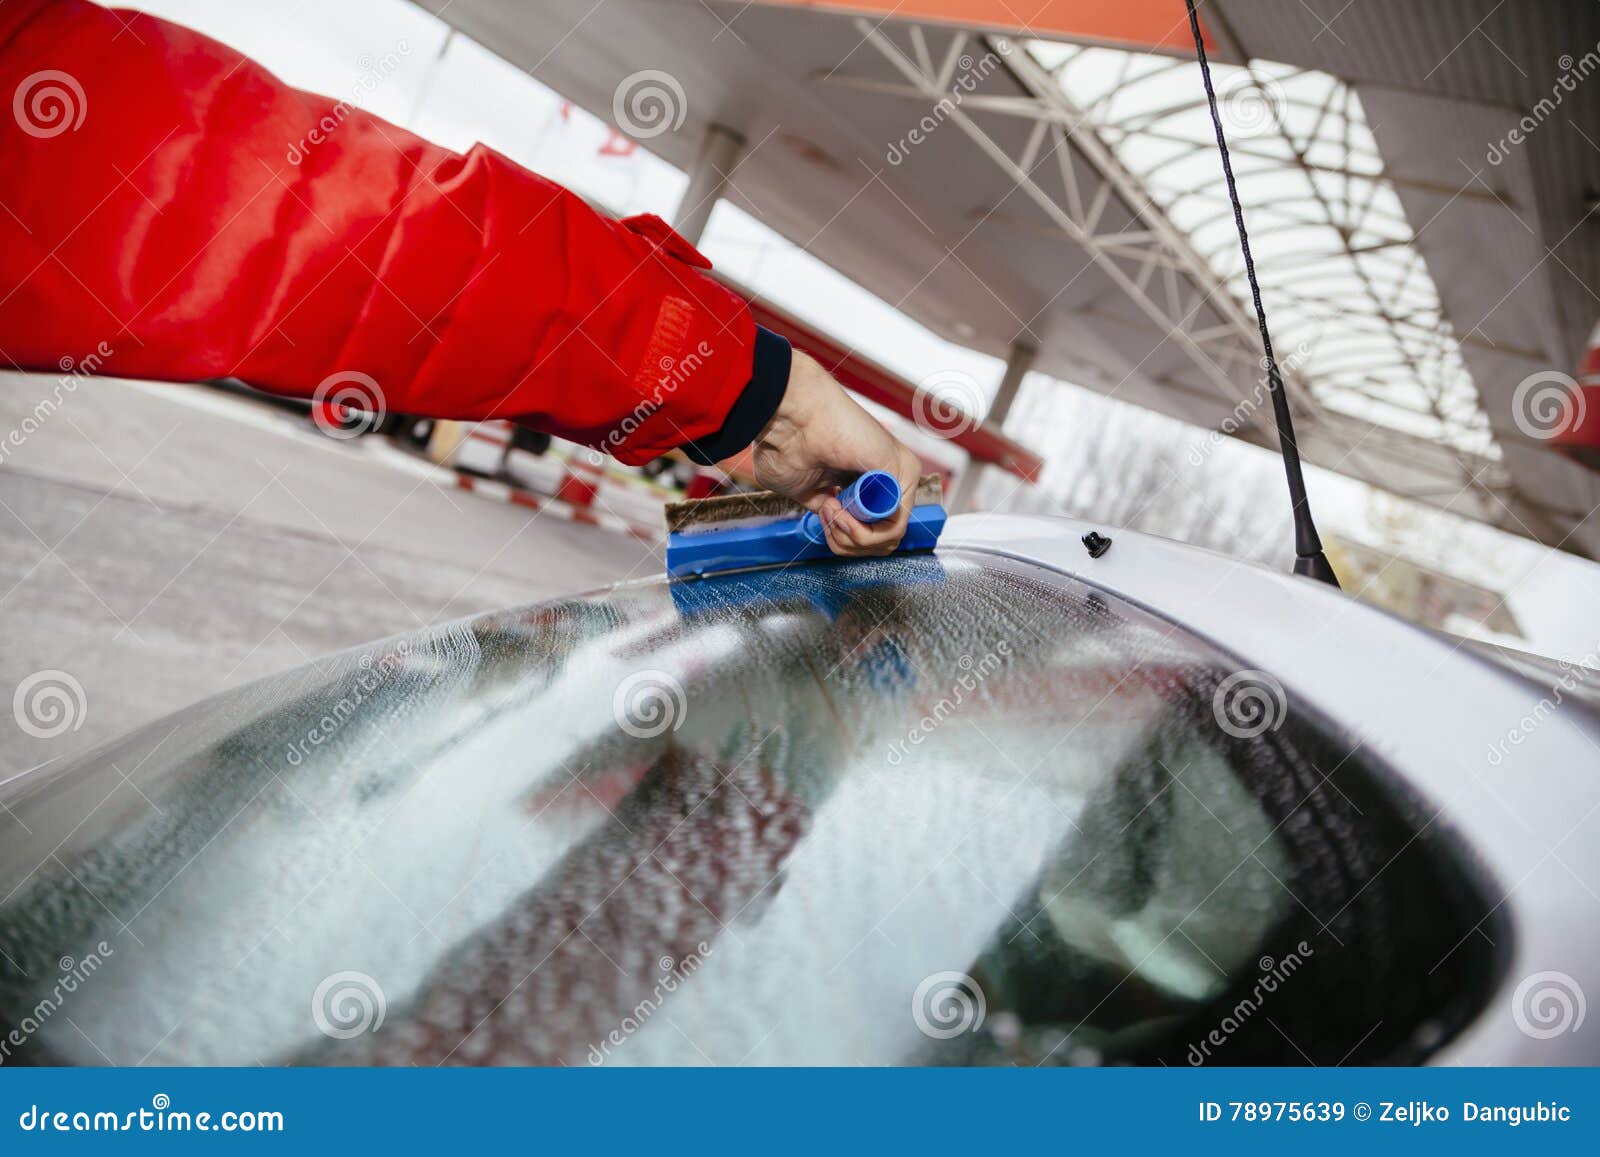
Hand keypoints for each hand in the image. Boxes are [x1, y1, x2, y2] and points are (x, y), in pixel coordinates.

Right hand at [750, 350, 922, 556]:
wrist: (789, 420)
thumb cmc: (787, 446)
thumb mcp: (808, 491)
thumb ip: (830, 508)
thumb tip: (840, 524)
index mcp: (865, 479)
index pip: (872, 532)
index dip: (845, 540)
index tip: (823, 520)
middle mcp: (887, 476)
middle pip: (883, 540)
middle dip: (849, 543)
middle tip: (828, 518)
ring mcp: (899, 473)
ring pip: (890, 537)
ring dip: (852, 536)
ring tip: (832, 511)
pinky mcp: (903, 470)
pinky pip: (894, 525)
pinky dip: (863, 531)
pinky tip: (841, 510)